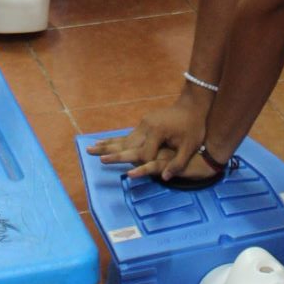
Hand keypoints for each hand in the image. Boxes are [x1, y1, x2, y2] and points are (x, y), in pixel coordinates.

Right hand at [90, 95, 207, 181]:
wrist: (192, 105)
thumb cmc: (193, 126)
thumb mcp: (190, 146)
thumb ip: (178, 163)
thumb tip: (165, 177)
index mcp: (157, 131)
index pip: (145, 154)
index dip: (144, 165)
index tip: (144, 172)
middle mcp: (146, 126)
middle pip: (126, 144)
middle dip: (109, 151)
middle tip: (90, 154)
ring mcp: (143, 124)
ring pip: (123, 139)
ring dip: (107, 145)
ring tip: (90, 148)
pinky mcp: (144, 124)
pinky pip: (128, 136)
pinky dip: (115, 141)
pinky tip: (105, 143)